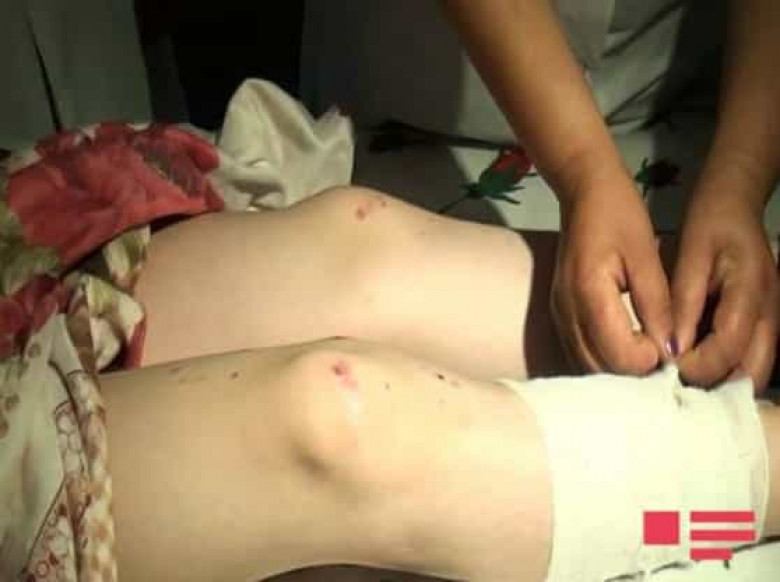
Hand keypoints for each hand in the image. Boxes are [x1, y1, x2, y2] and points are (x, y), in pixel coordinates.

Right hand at [552, 176, 672, 373]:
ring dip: (617, 371)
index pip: (619, 356)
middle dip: (634, 373)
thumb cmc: (619, 215)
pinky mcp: (558, 315)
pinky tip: (624, 352)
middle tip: (662, 356)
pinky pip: (578, 353)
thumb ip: (657, 305)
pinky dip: (601, 361)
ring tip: (646, 356)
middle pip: (599, 369)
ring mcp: (558, 315)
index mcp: (590, 294)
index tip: (668, 343)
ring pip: (585, 366)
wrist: (583, 192)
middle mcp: (566, 312)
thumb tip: (670, 350)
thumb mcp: (646, 255)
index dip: (649, 360)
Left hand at [672, 190, 777, 390]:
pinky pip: (748, 361)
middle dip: (713, 387)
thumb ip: (682, 303)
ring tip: (680, 385)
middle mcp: (769, 314)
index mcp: (751, 293)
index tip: (665, 366)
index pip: (729, 347)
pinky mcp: (762, 324)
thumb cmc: (710, 225)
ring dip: (719, 385)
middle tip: (673, 387)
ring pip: (752, 373)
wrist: (735, 203)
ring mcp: (770, 321)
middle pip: (751, 373)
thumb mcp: (690, 256)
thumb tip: (671, 348)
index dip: (696, 365)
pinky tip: (692, 371)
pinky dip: (723, 373)